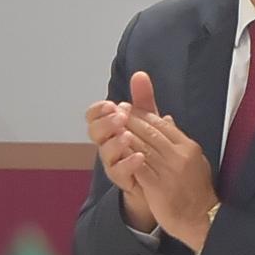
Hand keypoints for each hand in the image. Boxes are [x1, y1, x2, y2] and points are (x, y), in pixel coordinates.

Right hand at [85, 85, 155, 236]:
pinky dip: (128, 164)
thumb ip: (142, 99)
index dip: (98, 110)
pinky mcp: (124, 180)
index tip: (110, 104)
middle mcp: (108, 144)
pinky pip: (120, 173)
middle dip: (105, 123)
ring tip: (128, 136)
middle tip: (119, 117)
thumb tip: (140, 74)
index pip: (94, 115)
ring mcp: (114, 162)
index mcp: (110, 127)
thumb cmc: (149, 146)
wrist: (159, 179)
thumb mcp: (148, 120)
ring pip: (105, 152)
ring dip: (115, 142)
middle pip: (95, 132)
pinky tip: (139, 157)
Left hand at [103, 69, 218, 250]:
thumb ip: (178, 140)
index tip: (129, 108)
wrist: (201, 218)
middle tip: (116, 111)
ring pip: (143, 146)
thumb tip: (167, 120)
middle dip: (131, 120)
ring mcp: (169, 170)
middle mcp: (179, 156)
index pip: (163, 124)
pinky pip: (139, 166)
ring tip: (113, 125)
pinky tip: (117, 148)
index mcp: (188, 147)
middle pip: (151, 131)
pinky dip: (127, 155)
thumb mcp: (194, 160)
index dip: (143, 114)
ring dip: (126, 134)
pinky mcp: (158, 186)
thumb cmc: (196, 191)